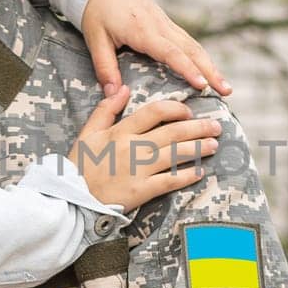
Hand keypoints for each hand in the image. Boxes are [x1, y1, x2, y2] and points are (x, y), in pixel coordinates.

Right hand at [70, 87, 220, 209]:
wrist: (71, 200)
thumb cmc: (80, 166)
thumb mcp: (87, 133)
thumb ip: (106, 110)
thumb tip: (122, 88)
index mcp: (120, 131)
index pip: (154, 112)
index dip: (176, 109)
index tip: (189, 111)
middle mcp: (132, 148)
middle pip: (172, 132)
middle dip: (198, 127)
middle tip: (216, 126)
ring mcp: (138, 170)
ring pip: (175, 155)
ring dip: (198, 148)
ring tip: (214, 145)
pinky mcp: (141, 191)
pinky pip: (169, 181)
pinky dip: (186, 176)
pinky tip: (200, 172)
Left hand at [82, 0, 230, 96]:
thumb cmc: (97, 6)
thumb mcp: (96, 38)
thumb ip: (105, 67)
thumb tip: (113, 94)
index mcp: (143, 31)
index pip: (171, 52)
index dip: (187, 70)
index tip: (202, 85)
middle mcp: (160, 26)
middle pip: (192, 50)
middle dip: (211, 71)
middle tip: (227, 91)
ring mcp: (166, 24)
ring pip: (194, 45)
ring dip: (211, 65)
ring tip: (225, 86)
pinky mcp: (167, 24)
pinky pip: (188, 41)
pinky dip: (201, 57)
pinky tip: (209, 71)